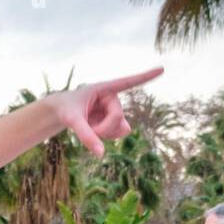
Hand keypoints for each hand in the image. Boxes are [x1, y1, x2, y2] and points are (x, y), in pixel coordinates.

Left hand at [48, 68, 164, 156]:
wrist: (62, 112)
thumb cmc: (66, 109)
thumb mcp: (72, 121)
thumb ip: (86, 136)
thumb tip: (101, 155)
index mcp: (104, 88)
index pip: (127, 83)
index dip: (145, 77)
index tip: (162, 68)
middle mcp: (113, 97)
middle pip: (118, 117)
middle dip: (104, 128)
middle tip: (89, 130)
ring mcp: (114, 110)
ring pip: (122, 128)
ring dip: (107, 134)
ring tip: (91, 128)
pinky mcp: (113, 121)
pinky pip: (119, 133)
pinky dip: (107, 137)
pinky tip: (96, 130)